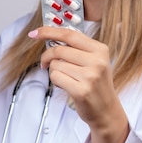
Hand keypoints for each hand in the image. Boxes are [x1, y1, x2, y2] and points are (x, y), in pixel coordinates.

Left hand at [29, 26, 128, 142]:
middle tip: (46, 63)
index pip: (69, 34)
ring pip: (55, 65)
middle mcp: (97, 61)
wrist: (106, 110)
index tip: (35, 33)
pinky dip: (55, 81)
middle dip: (47, 56)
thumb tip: (49, 36)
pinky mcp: (81, 91)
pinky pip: (55, 77)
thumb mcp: (94, 61)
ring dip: (54, 71)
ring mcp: (90, 76)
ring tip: (65, 78)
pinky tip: (65, 85)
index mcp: (100, 49)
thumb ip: (76, 47)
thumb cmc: (96, 84)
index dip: (49, 31)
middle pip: (59, 50)